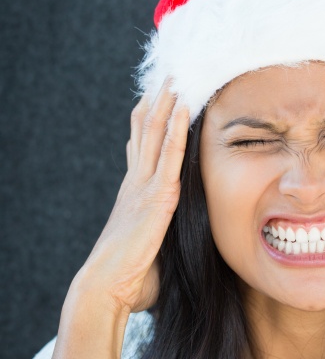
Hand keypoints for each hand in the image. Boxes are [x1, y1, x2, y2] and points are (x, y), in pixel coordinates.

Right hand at [73, 78, 189, 313]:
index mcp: (134, 190)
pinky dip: (177, 128)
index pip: (141, 144)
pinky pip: (169, 154)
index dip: (148, 117)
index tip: (157, 96)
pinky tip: (185, 107)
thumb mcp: (147, 243)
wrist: (105, 285)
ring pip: (156, 132)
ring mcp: (145, 184)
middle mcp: (137, 180)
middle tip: (167, 73)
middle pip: (146, 129)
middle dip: (157, 100)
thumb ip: (160, 230)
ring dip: (167, 103)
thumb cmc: (127, 273)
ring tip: (177, 76)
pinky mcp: (157, 195)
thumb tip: (172, 236)